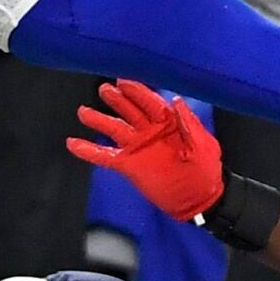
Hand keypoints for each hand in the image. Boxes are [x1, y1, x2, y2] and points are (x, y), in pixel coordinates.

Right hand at [66, 79, 222, 221]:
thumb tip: (176, 100)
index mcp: (168, 123)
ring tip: (84, 111)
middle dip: (116, 99)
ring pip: (114, 129)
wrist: (199, 199)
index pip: (148, 102)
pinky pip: (105, 156)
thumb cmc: (206, 170)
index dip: (136, 91)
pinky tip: (73, 144)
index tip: (122, 81)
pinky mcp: (129, 165)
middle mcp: (149, 131)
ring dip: (99, 120)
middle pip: (128, 111)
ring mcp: (137, 148)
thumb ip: (188, 123)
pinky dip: (89, 151)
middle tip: (104, 89)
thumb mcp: (203, 145)